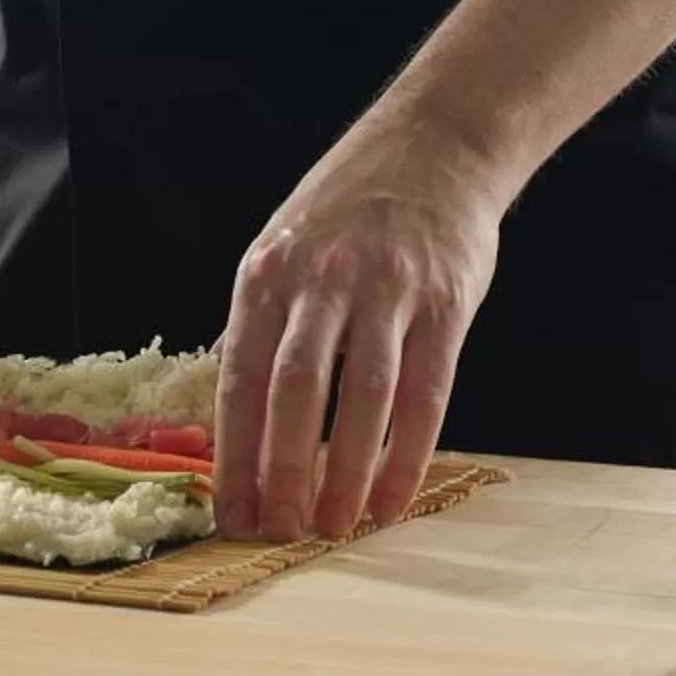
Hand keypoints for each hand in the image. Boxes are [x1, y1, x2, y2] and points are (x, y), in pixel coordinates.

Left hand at [213, 116, 506, 540]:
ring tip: (336, 528)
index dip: (233, 455)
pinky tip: (393, 499)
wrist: (437, 142)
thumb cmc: (351, 209)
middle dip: (282, 471)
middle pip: (293, 391)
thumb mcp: (284, 250)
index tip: (230, 516)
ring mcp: (387, 289)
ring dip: (346, 473)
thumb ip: (264, 326)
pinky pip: (427, 392)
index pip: (238, 378)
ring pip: (362, 397)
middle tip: (280, 533)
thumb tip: (236, 419)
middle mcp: (321, 280)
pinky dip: (407, 454)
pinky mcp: (446, 302)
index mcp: (266, 275)